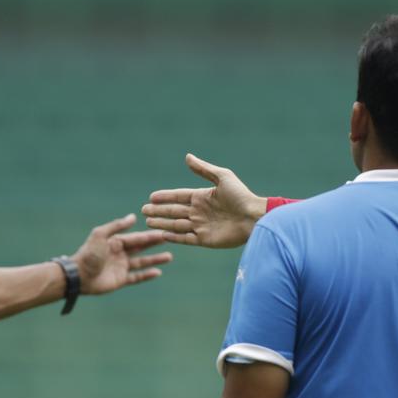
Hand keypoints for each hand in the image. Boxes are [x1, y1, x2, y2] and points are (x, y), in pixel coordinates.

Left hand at [72, 214, 172, 294]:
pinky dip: (147, 275)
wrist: (79, 276)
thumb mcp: (101, 235)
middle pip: (141, 248)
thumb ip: (117, 226)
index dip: (149, 235)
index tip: (162, 232)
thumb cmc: (89, 254)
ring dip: (155, 259)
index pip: (135, 238)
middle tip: (169, 239)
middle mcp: (120, 253)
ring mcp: (121, 267)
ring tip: (169, 256)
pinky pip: (137, 277)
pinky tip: (158, 272)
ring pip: (142, 262)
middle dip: (154, 244)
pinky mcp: (121, 280)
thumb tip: (133, 217)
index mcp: (115, 242)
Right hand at [142, 153, 265, 247]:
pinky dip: (174, 237)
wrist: (254, 218)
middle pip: (174, 211)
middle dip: (158, 211)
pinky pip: (185, 238)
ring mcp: (202, 226)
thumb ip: (203, 169)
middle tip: (143, 211)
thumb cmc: (242, 196)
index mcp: (203, 197)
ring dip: (162, 223)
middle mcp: (200, 212)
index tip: (151, 197)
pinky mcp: (205, 240)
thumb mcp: (222, 177)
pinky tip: (163, 235)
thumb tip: (187, 157)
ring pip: (176, 225)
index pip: (178, 196)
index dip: (165, 197)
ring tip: (148, 222)